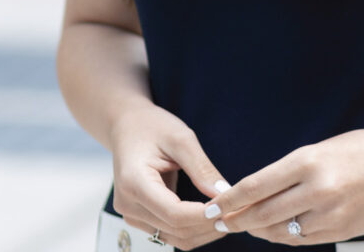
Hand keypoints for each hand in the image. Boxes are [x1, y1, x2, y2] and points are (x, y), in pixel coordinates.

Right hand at [110, 103, 229, 248]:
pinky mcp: (138, 218)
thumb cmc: (153, 126)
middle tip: (236, 212)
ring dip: (202, 231)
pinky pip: (168, 232)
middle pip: (175, 229)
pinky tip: (210, 215)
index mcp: (133, 182)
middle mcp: (128, 205)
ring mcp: (130, 215)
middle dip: (208, 225)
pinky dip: (192, 229)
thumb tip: (225, 194)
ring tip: (227, 215)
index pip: (174, 214)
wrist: (127, 126)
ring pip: (173, 237)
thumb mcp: (181, 139)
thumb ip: (201, 169)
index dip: (204, 216)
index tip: (229, 207)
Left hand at [201, 128, 363, 244]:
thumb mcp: (323, 148)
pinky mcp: (342, 232)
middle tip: (222, 221)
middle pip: (262, 214)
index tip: (213, 207)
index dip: (229, 200)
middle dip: (238, 220)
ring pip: (280, 232)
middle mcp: (317, 190)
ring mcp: (331, 215)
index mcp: (308, 160)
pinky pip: (303, 239)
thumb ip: (292, 170)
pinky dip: (286, 235)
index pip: (255, 186)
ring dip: (260, 230)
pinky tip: (279, 229)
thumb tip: (259, 190)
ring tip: (248, 224)